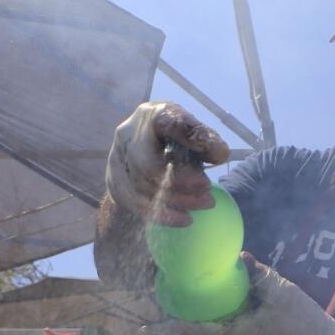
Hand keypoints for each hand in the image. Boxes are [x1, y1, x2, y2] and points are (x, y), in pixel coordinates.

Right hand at [105, 101, 229, 225]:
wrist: (142, 151)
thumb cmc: (174, 139)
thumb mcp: (191, 132)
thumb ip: (205, 139)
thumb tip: (220, 153)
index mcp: (152, 115)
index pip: (168, 122)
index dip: (192, 140)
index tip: (219, 156)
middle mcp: (128, 133)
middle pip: (148, 164)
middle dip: (183, 182)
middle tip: (209, 193)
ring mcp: (116, 158)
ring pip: (142, 187)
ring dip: (177, 201)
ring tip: (204, 204)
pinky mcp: (114, 180)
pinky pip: (135, 203)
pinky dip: (162, 214)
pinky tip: (184, 219)